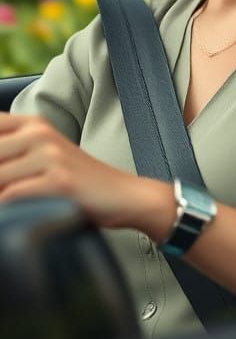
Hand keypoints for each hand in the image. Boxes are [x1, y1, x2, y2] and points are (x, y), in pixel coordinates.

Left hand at [0, 112, 165, 232]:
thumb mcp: (42, 157)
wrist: (121, 195)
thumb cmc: (75, 182)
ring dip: (0, 193)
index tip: (4, 168)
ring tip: (12, 203)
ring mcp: (51, 156)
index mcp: (33, 124)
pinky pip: (11, 196)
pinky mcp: (59, 181)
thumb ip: (9, 154)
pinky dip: (7, 210)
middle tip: (9, 187)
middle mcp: (40, 133)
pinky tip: (19, 214)